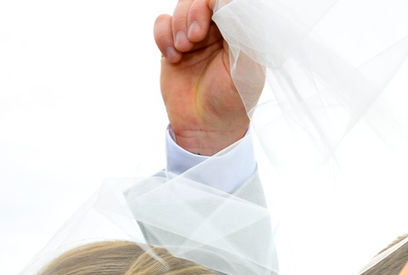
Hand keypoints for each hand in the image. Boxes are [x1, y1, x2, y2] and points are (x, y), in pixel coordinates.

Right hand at [153, 0, 254, 154]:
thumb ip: (242, 34)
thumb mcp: (245, 70)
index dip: (212, 3)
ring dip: (178, 26)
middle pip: (200, 0)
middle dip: (193, 13)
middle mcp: (219, 31)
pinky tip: (174, 57)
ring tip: (185, 50)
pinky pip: (161, 23)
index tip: (209, 23)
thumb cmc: (233, 103)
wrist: (206, 130)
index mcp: (241, 32)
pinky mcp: (174, 46)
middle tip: (195, 39)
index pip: (226, 1)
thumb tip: (228, 3)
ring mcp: (196, 37)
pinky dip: (163, 36)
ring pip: (180, 7)